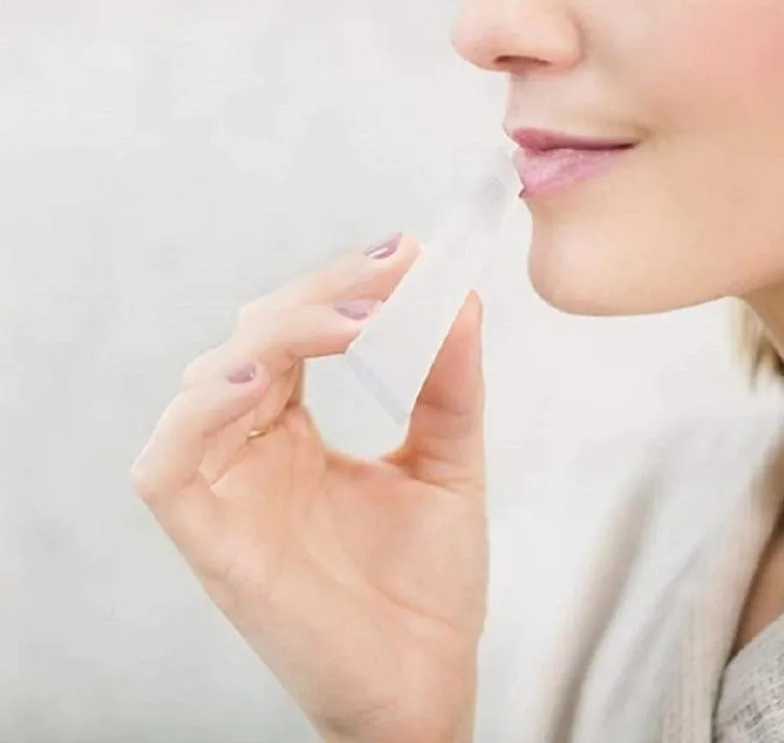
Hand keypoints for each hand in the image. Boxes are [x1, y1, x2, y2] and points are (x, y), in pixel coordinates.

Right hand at [130, 234, 486, 742]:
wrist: (425, 685)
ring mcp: (224, 491)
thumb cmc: (428, 585)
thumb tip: (460, 301)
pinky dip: (203, 409)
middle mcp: (250, 450)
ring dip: (278, 336)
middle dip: (319, 297)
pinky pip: (167, 461)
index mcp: (293, 432)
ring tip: (354, 322)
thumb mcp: (449, 463)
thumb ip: (450, 385)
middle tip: (389, 272)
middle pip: (254, 339)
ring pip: (209, 381)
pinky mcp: (206, 538)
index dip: (341, 289)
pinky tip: (264, 376)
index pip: (295, 334)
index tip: (405, 256)